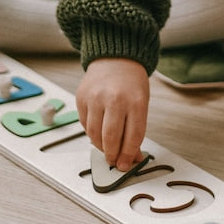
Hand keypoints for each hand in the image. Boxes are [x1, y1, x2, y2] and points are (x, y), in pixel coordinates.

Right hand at [76, 57, 148, 171]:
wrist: (115, 59)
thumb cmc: (131, 83)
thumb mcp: (141, 103)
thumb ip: (136, 129)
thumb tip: (131, 157)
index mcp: (135, 101)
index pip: (133, 136)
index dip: (129, 155)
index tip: (126, 164)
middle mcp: (114, 99)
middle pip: (111, 139)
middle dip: (113, 155)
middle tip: (114, 161)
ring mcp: (96, 98)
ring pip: (95, 135)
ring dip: (100, 147)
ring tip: (107, 149)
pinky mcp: (81, 98)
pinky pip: (85, 125)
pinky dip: (91, 133)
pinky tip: (98, 132)